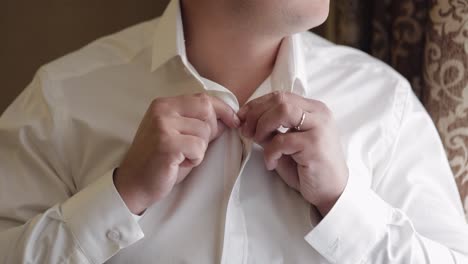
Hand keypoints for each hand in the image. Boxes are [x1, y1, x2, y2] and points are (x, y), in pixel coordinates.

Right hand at [115, 93, 239, 214]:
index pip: (203, 98)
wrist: (134, 183)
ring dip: (200, 149)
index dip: (223, 109)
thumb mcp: (179, 134)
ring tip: (182, 157)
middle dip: (210, 131)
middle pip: (207, 111)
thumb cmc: (159, 160)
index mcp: (164, 104)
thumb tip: (228, 118)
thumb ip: (199, 122)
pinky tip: (179, 163)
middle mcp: (162, 110)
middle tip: (194, 148)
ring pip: (205, 132)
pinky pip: (198, 148)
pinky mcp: (167, 143)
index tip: (234, 121)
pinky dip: (195, 159)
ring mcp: (163, 125)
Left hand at [238, 91, 347, 215]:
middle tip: (247, 132)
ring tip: (259, 142)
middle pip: (280, 100)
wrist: (331, 190)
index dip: (256, 104)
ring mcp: (319, 127)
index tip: (242, 118)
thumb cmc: (307, 167)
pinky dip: (270, 152)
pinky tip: (272, 163)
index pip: (280, 96)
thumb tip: (247, 120)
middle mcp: (319, 114)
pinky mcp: (315, 145)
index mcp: (313, 109)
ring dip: (263, 126)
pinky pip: (282, 140)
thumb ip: (272, 128)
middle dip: (256, 114)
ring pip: (283, 111)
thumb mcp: (287, 142)